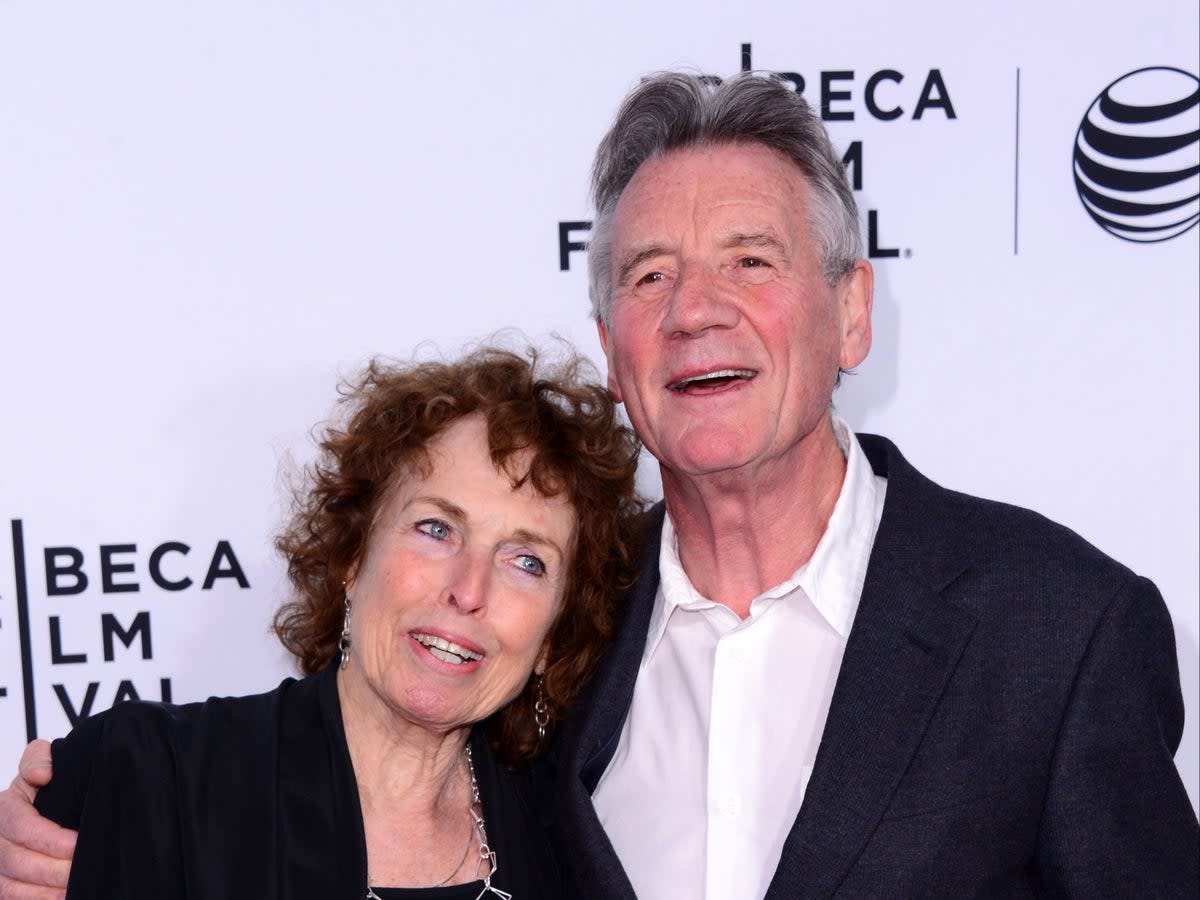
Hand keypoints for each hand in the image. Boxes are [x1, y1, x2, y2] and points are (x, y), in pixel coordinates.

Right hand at [0, 741, 74, 899]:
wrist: (46, 804)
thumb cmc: (48, 785)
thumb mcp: (43, 764)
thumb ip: (39, 758)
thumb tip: (42, 773)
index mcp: (5, 807)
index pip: (22, 828)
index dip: (51, 840)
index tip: (78, 845)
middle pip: (16, 861)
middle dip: (52, 870)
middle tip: (80, 872)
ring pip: (10, 886)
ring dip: (42, 893)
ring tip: (72, 891)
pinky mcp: (2, 882)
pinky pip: (10, 899)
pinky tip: (59, 899)